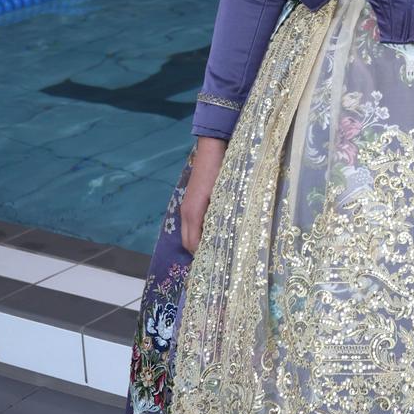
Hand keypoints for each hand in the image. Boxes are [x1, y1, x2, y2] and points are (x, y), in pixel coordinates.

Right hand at [180, 137, 226, 254]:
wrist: (212, 148)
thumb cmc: (221, 170)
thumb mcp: (225, 194)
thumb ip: (223, 216)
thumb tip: (226, 237)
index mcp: (193, 213)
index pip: (193, 245)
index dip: (203, 256)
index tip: (218, 266)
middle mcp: (187, 212)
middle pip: (188, 242)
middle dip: (200, 253)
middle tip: (219, 261)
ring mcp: (187, 207)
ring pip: (189, 233)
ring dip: (200, 242)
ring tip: (218, 249)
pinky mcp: (191, 201)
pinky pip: (192, 223)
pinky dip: (200, 232)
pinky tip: (214, 232)